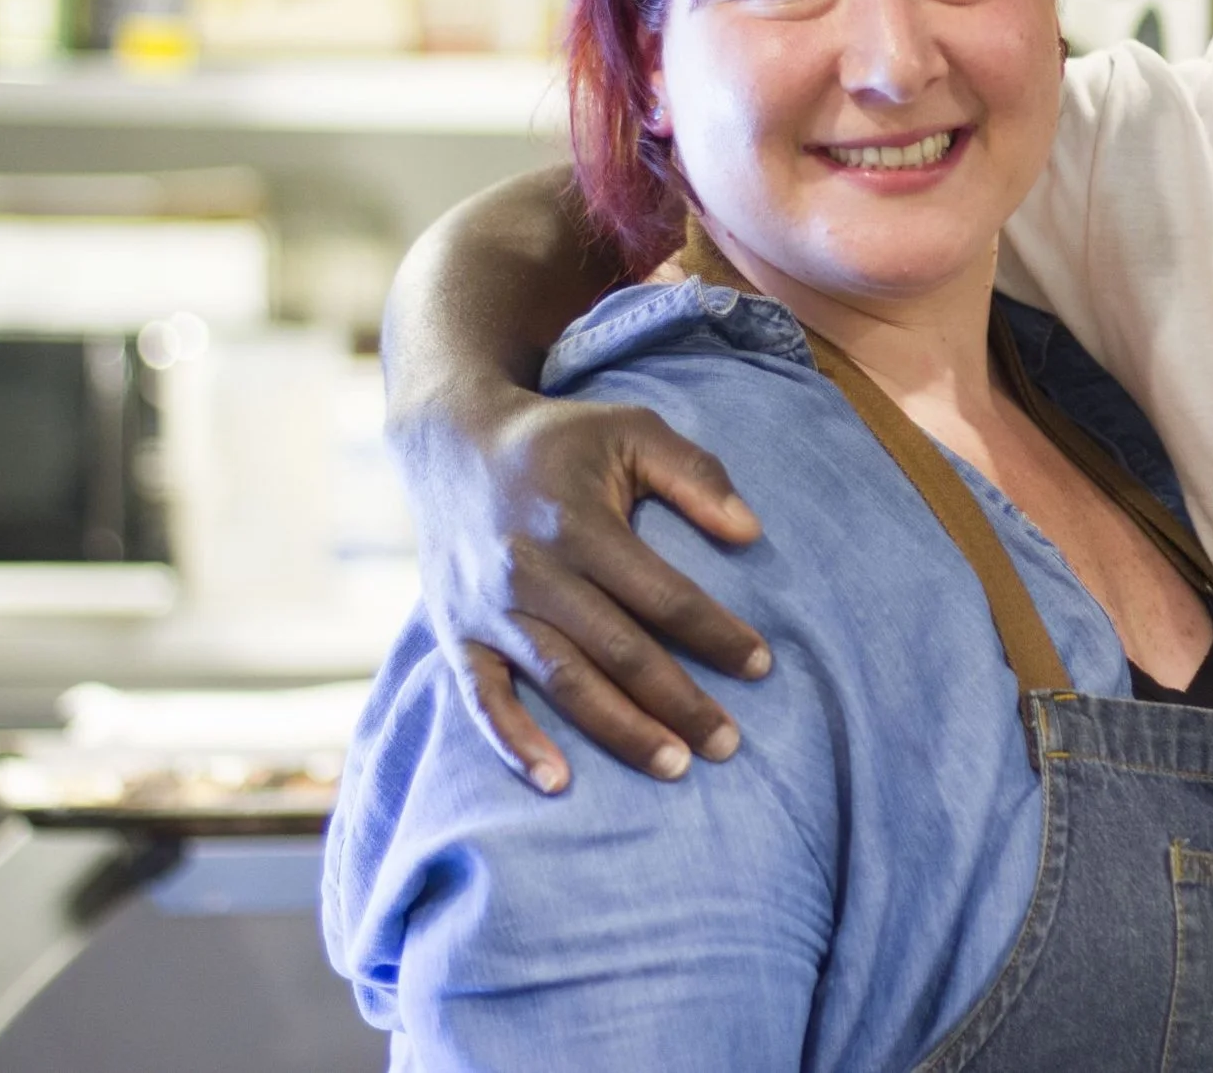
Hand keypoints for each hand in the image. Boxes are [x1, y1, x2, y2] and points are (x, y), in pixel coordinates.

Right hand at [404, 385, 770, 794]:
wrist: (451, 442)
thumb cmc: (562, 440)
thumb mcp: (633, 429)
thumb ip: (696, 474)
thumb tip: (752, 532)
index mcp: (578, 523)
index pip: (661, 594)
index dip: (714, 634)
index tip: (761, 665)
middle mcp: (530, 571)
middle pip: (617, 651)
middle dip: (678, 702)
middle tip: (730, 743)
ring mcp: (488, 608)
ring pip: (562, 682)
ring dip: (619, 731)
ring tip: (675, 767)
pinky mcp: (455, 632)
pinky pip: (483, 698)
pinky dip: (515, 743)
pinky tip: (557, 782)